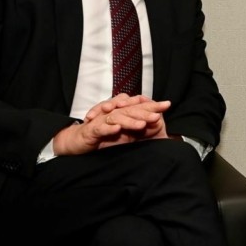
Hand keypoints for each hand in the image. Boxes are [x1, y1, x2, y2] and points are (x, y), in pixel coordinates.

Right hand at [54, 96, 170, 154]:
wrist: (77, 141)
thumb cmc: (103, 135)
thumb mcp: (125, 132)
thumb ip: (139, 126)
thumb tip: (158, 123)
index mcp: (122, 112)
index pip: (139, 106)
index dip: (153, 105)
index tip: (167, 104)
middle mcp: (113, 113)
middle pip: (130, 110)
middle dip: (145, 111)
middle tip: (158, 115)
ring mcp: (102, 120)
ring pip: (117, 117)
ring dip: (129, 121)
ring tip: (142, 125)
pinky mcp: (91, 130)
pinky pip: (100, 128)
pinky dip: (109, 128)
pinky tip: (117, 129)